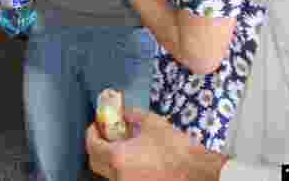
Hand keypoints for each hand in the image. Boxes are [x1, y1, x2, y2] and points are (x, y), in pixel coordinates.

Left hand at [86, 108, 226, 180]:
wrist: (197, 169)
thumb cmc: (175, 146)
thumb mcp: (151, 122)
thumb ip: (131, 116)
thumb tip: (122, 113)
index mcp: (117, 157)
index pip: (92, 145)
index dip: (91, 133)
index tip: (96, 125)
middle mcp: (118, 175)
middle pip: (95, 162)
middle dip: (95, 147)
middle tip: (103, 135)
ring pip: (108, 172)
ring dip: (108, 157)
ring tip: (120, 145)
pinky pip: (121, 178)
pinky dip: (121, 167)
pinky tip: (133, 158)